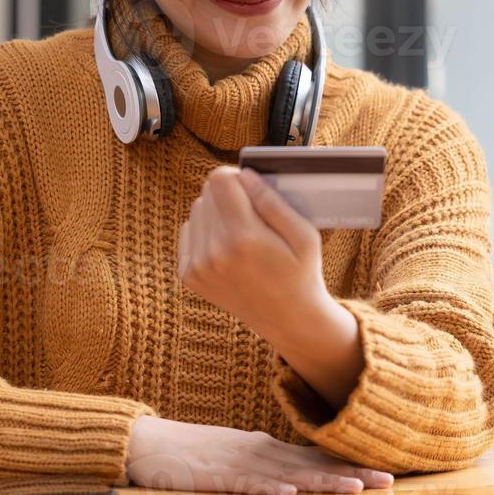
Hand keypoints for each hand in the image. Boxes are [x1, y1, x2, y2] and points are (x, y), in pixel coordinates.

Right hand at [124, 415, 393, 494]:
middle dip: (352, 473)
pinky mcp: (214, 476)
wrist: (147, 442)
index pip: (317, 457)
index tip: (385, 472)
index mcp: (267, 449)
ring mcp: (238, 462)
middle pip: (313, 465)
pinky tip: (289, 494)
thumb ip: (268, 466)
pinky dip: (268, 489)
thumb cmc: (194, 454)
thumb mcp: (238, 457)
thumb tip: (300, 477)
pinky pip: (245, 484)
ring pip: (288, 474)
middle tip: (388, 481)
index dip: (351, 465)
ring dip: (322, 481)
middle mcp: (260, 452)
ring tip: (355, 488)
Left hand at [177, 166, 329, 340]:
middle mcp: (214, 252)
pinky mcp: (189, 276)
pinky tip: (227, 248)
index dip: (237, 177)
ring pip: (197, 210)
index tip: (251, 188)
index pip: (219, 179)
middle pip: (207, 192)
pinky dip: (205, 233)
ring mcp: (198, 266)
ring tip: (241, 235)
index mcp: (244, 238)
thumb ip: (273, 202)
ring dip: (216, 214)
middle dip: (229, 195)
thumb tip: (245, 176)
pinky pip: (188, 232)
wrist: (287, 318)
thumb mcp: (305, 235)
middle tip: (253, 216)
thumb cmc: (300, 272)